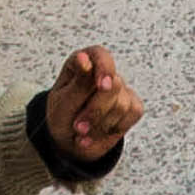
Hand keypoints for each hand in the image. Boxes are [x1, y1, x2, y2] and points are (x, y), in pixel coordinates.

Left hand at [45, 44, 142, 163]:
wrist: (68, 139)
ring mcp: (120, 88)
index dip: (104, 69)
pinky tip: (96, 135)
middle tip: (78, 126)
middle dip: (95, 111)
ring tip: (81, 133)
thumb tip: (84, 58)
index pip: (100, 56)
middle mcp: (103, 72)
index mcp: (82, 62)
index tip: (102, 86)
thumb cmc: (61, 115)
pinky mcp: (132, 105)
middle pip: (114, 85)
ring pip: (122, 105)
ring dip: (100, 124)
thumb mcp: (62, 102)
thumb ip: (78, 83)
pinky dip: (112, 129)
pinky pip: (132, 114)